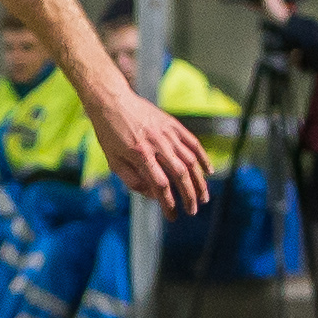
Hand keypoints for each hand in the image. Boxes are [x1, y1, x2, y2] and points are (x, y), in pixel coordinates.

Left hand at [88, 93, 211, 215]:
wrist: (112, 101)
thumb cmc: (109, 134)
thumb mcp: (113, 160)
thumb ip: (132, 180)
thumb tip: (153, 195)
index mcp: (140, 154)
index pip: (160, 184)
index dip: (168, 203)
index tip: (173, 216)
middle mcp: (157, 144)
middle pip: (180, 175)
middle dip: (189, 196)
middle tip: (192, 211)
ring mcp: (167, 133)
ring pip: (190, 161)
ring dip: (199, 181)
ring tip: (203, 198)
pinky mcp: (173, 125)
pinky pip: (193, 143)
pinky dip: (202, 158)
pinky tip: (208, 172)